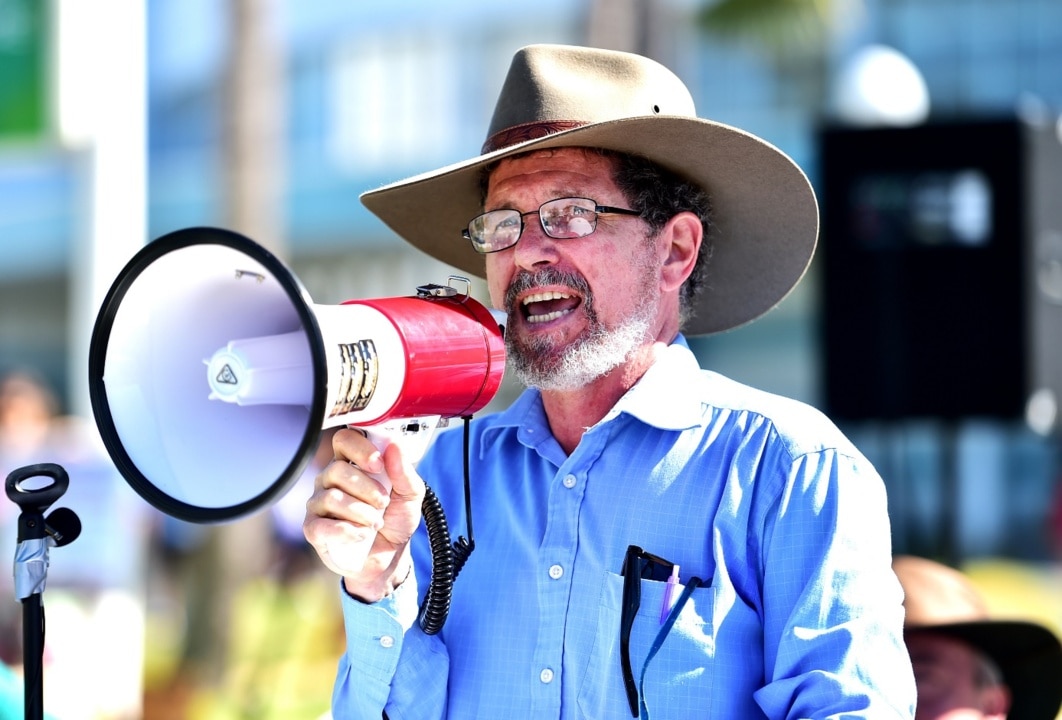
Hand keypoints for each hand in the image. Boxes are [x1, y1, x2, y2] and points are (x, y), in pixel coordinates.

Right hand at [303, 427, 425, 601]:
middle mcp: (330, 480)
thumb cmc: (396, 520)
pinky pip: (322, 525)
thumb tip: (393, 446)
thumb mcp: (411, 494)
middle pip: (337, 469)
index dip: (360, 449)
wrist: (390, 556)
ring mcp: (319, 504)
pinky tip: (362, 535)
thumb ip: (404, 471)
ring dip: (362, 512)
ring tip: (376, 523)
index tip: (379, 464)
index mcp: (352, 464)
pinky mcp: (314, 529)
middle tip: (384, 503)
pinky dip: (347, 531)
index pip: (344, 440)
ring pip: (332, 497)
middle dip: (367, 488)